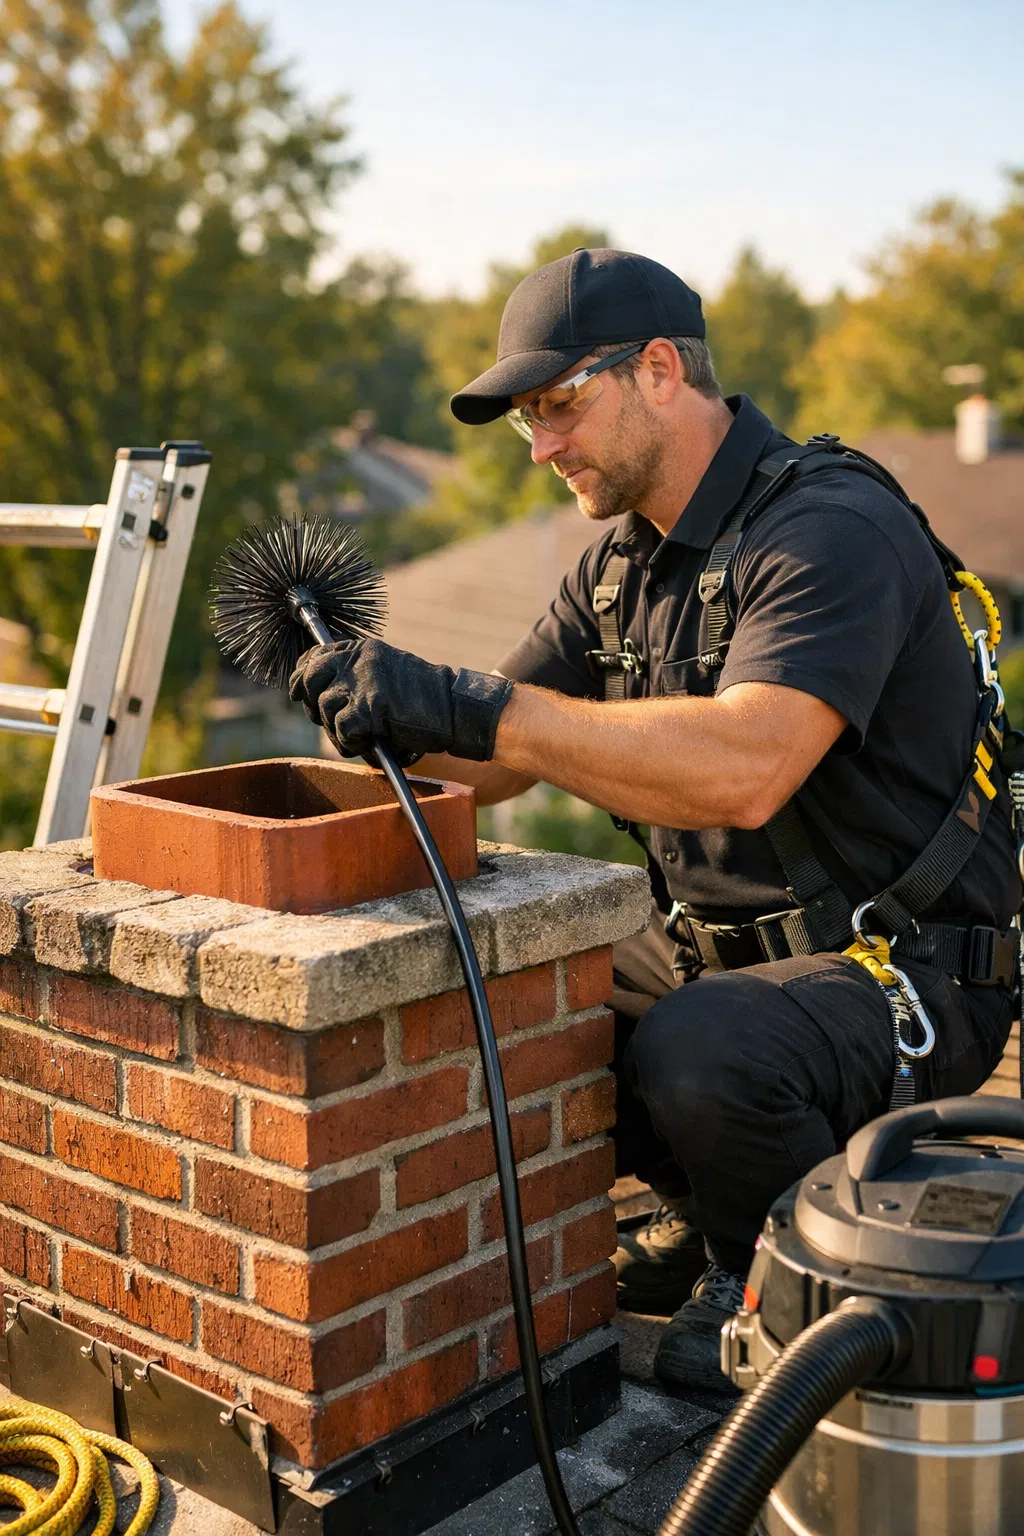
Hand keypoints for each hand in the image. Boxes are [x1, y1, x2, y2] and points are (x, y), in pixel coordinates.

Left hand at [288, 638, 513, 763]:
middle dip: (314, 706)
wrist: (454, 708)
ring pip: (325, 709)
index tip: (301, 693)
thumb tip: (315, 691)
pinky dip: (352, 742)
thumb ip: (355, 675)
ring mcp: (362, 682)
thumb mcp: (384, 673)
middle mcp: (358, 660)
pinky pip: (342, 729)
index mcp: (361, 649)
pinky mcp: (370, 708)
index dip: (302, 678)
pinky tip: (369, 743)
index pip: (312, 657)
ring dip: (338, 731)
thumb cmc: (422, 699)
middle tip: (333, 722)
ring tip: (360, 737)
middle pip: (309, 681)